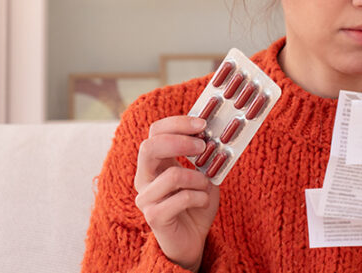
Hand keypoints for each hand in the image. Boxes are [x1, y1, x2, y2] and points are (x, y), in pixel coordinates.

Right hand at [134, 116, 219, 271]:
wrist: (193, 238)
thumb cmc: (197, 201)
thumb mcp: (204, 173)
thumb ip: (206, 155)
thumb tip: (216, 132)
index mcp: (155, 162)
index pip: (156, 132)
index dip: (178, 123)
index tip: (202, 124)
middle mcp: (144, 177)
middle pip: (149, 146)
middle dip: (180, 141)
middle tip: (203, 146)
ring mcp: (146, 198)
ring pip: (172, 176)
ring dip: (198, 178)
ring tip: (205, 185)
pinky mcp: (154, 216)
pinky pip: (182, 198)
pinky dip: (200, 197)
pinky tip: (202, 201)